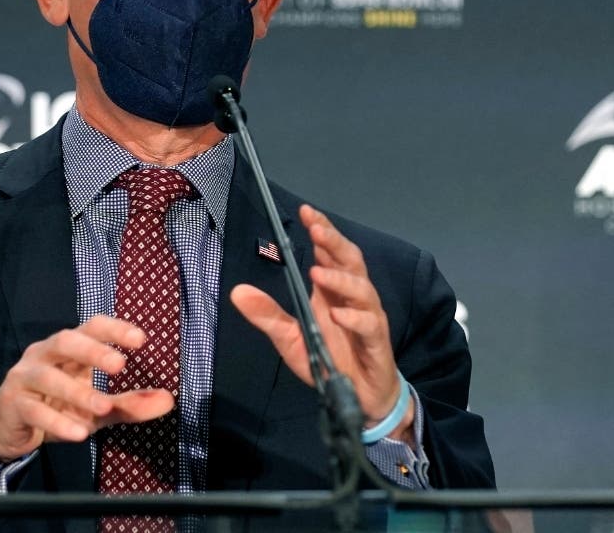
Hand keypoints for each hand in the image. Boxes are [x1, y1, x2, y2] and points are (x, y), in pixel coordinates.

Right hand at [0, 315, 174, 460]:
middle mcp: (44, 354)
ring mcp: (25, 377)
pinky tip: (78, 433)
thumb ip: (130, 403)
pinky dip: (57, 422)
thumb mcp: (99, 406)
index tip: (141, 339)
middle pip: (66, 341)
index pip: (91, 327)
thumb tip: (168, 400)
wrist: (12, 427)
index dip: (114, 329)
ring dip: (77, 392)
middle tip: (119, 365)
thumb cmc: (59, 406)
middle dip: (93, 351)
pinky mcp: (13, 404)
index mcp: (69, 347)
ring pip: (49, 377)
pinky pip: (34, 411)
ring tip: (103, 407)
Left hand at [230, 204, 412, 439]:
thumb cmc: (328, 362)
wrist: (359, 399)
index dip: (322, 231)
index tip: (307, 213)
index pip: (330, 252)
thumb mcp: (290, 338)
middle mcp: (352, 299)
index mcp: (332, 292)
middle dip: (334, 242)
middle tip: (316, 228)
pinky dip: (355, 318)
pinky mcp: (377, 343)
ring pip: (362, 289)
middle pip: (350, 261)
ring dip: (340, 279)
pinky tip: (338, 316)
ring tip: (317, 271)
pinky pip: (369, 325)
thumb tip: (237, 291)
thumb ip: (267, 315)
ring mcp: (367, 319)